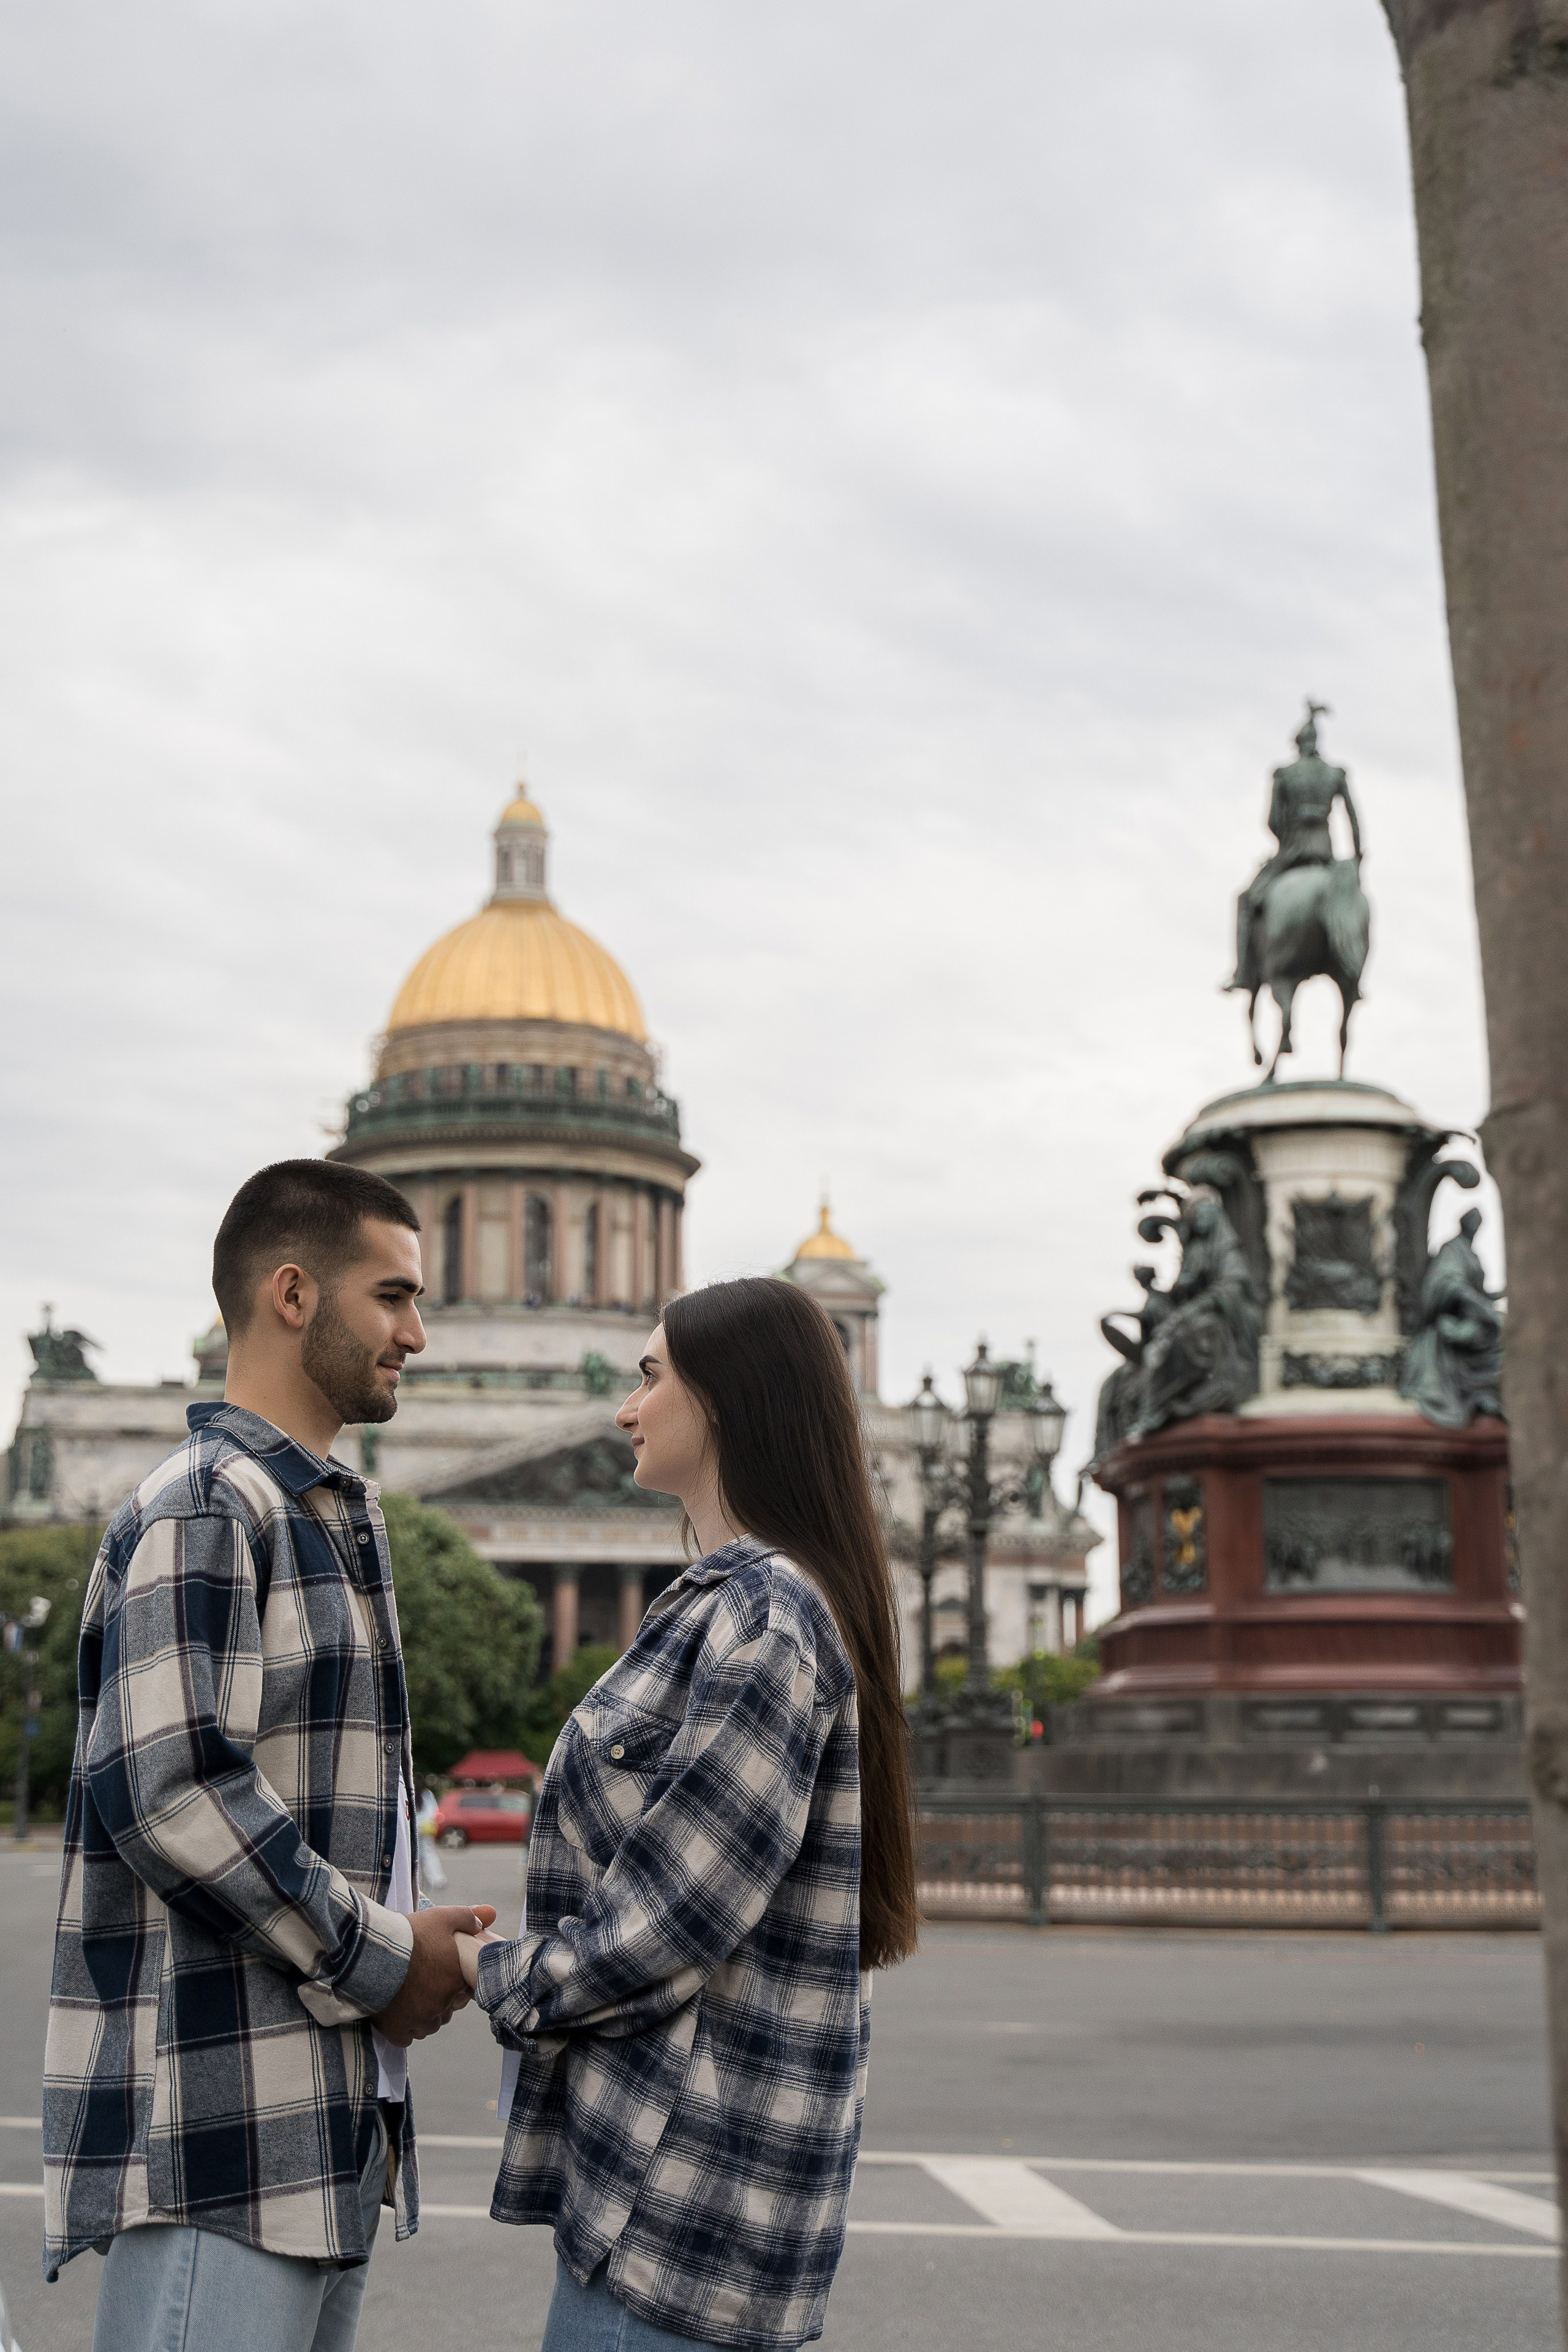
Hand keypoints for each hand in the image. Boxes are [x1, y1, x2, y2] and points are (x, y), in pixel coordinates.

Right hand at [372, 1904, 497, 2045]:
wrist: (373, 1952)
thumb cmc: (409, 1934)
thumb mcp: (442, 1917)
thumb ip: (466, 1918)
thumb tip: (481, 1924)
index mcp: (455, 1979)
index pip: (463, 1992)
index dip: (451, 1984)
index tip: (437, 1974)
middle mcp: (441, 2003)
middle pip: (444, 2010)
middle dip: (436, 2001)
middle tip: (420, 1985)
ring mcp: (419, 2019)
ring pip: (426, 2026)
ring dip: (421, 2017)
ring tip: (408, 1998)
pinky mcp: (396, 2029)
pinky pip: (405, 2038)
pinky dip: (402, 2030)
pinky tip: (397, 2014)